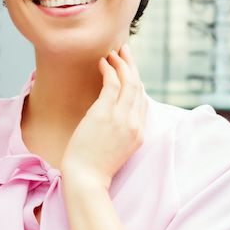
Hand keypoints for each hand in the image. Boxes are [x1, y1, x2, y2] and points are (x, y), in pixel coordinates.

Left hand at [61, 45, 147, 190]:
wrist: (86, 179)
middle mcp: (134, 123)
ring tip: (113, 52)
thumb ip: (119, 133)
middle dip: (132, 65)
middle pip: (139, 87)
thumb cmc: (93, 168)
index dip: (137, 82)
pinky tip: (103, 62)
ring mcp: (121, 118)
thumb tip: (110, 120)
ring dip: (122, 63)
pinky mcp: (105, 113)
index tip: (128, 70)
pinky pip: (112, 84)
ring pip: (129, 82)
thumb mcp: (115, 150)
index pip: (143, 101)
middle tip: (125, 50)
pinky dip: (109, 69)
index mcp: (139, 133)